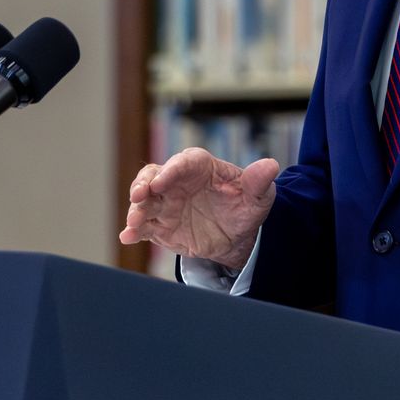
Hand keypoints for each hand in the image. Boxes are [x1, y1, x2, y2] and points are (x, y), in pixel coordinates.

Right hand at [118, 147, 279, 270]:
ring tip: (134, 221)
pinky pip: (144, 226)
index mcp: (200, 167)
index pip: (182, 163)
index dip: (170, 170)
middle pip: (153, 176)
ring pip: (144, 201)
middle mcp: (177, 182)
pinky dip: (133, 231)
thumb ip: (259, 181)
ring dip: (136, 208)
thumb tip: (271, 165)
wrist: (237, 235)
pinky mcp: (161, 226)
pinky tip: (128, 237)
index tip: (161, 181)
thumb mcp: (258, 195)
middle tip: (138, 195)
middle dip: (142, 184)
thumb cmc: (246, 206)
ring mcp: (166, 204)